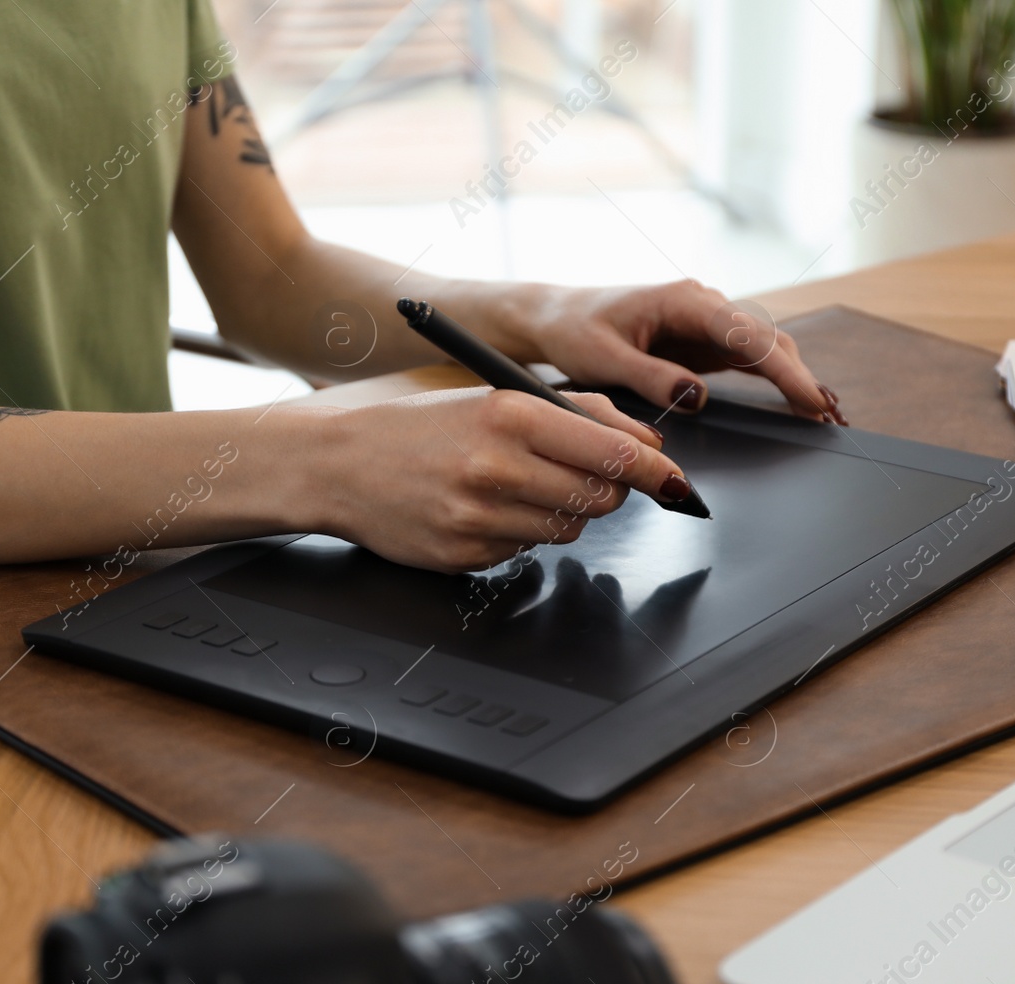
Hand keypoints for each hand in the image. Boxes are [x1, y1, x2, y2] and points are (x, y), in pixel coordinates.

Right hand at [309, 388, 686, 572]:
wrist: (337, 464)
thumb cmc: (422, 427)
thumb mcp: (496, 397)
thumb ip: (577, 413)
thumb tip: (646, 444)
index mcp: (512, 415)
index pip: (614, 454)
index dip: (657, 472)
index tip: (677, 481)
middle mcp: (497, 467)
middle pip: (602, 498)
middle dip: (611, 492)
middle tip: (591, 478)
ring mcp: (480, 518)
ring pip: (569, 529)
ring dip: (564, 513)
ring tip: (523, 488)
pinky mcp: (466, 556)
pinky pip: (526, 552)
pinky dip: (522, 533)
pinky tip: (487, 511)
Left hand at [521, 280, 845, 424]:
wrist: (557, 318)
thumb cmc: (575, 331)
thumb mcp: (604, 358)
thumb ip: (652, 377)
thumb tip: (696, 397)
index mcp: (684, 300)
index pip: (748, 335)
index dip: (785, 370)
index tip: (810, 398)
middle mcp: (704, 306)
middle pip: (767, 340)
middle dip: (801, 377)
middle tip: (829, 419)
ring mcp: (708, 324)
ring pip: (765, 349)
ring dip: (794, 379)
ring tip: (825, 416)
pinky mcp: (704, 343)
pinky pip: (750, 360)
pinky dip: (776, 380)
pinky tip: (798, 402)